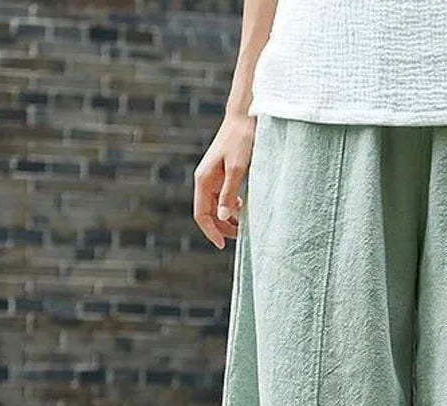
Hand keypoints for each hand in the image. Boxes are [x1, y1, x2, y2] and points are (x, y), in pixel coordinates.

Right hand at [193, 111, 255, 248]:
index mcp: (203, 180)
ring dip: (227, 219)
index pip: (201, 214)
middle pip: (208, 213)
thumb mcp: (237, 170)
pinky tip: (243, 208)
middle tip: (240, 237)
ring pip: (216, 207)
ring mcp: (213, 178)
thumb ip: (229, 194)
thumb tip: (222, 217)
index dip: (210, 232)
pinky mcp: (222, 175)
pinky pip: (223, 197)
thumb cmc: (241, 140)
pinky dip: (232, 207)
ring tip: (244, 226)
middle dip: (221, 228)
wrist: (245, 117)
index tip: (222, 246)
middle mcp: (204, 180)